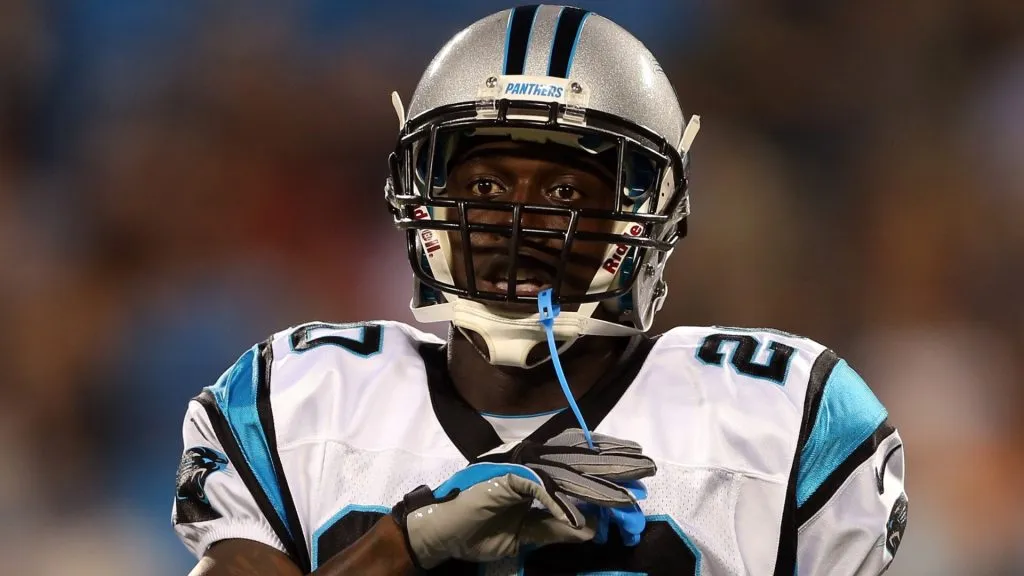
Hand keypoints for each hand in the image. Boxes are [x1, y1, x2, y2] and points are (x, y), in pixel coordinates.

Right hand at [391, 430, 656, 569]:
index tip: (636, 471)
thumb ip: (555, 527)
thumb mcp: (525, 534)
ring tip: (627, 491)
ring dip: (597, 482)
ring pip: (566, 472)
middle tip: (647, 468)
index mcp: (534, 474)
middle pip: (579, 462)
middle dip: (614, 465)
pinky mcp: (506, 477)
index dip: (606, 465)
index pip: (577, 465)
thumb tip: (590, 528)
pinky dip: (558, 504)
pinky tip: (579, 518)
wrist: (441, 533)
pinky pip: (540, 489)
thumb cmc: (477, 530)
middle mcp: (529, 464)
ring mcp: (517, 467)